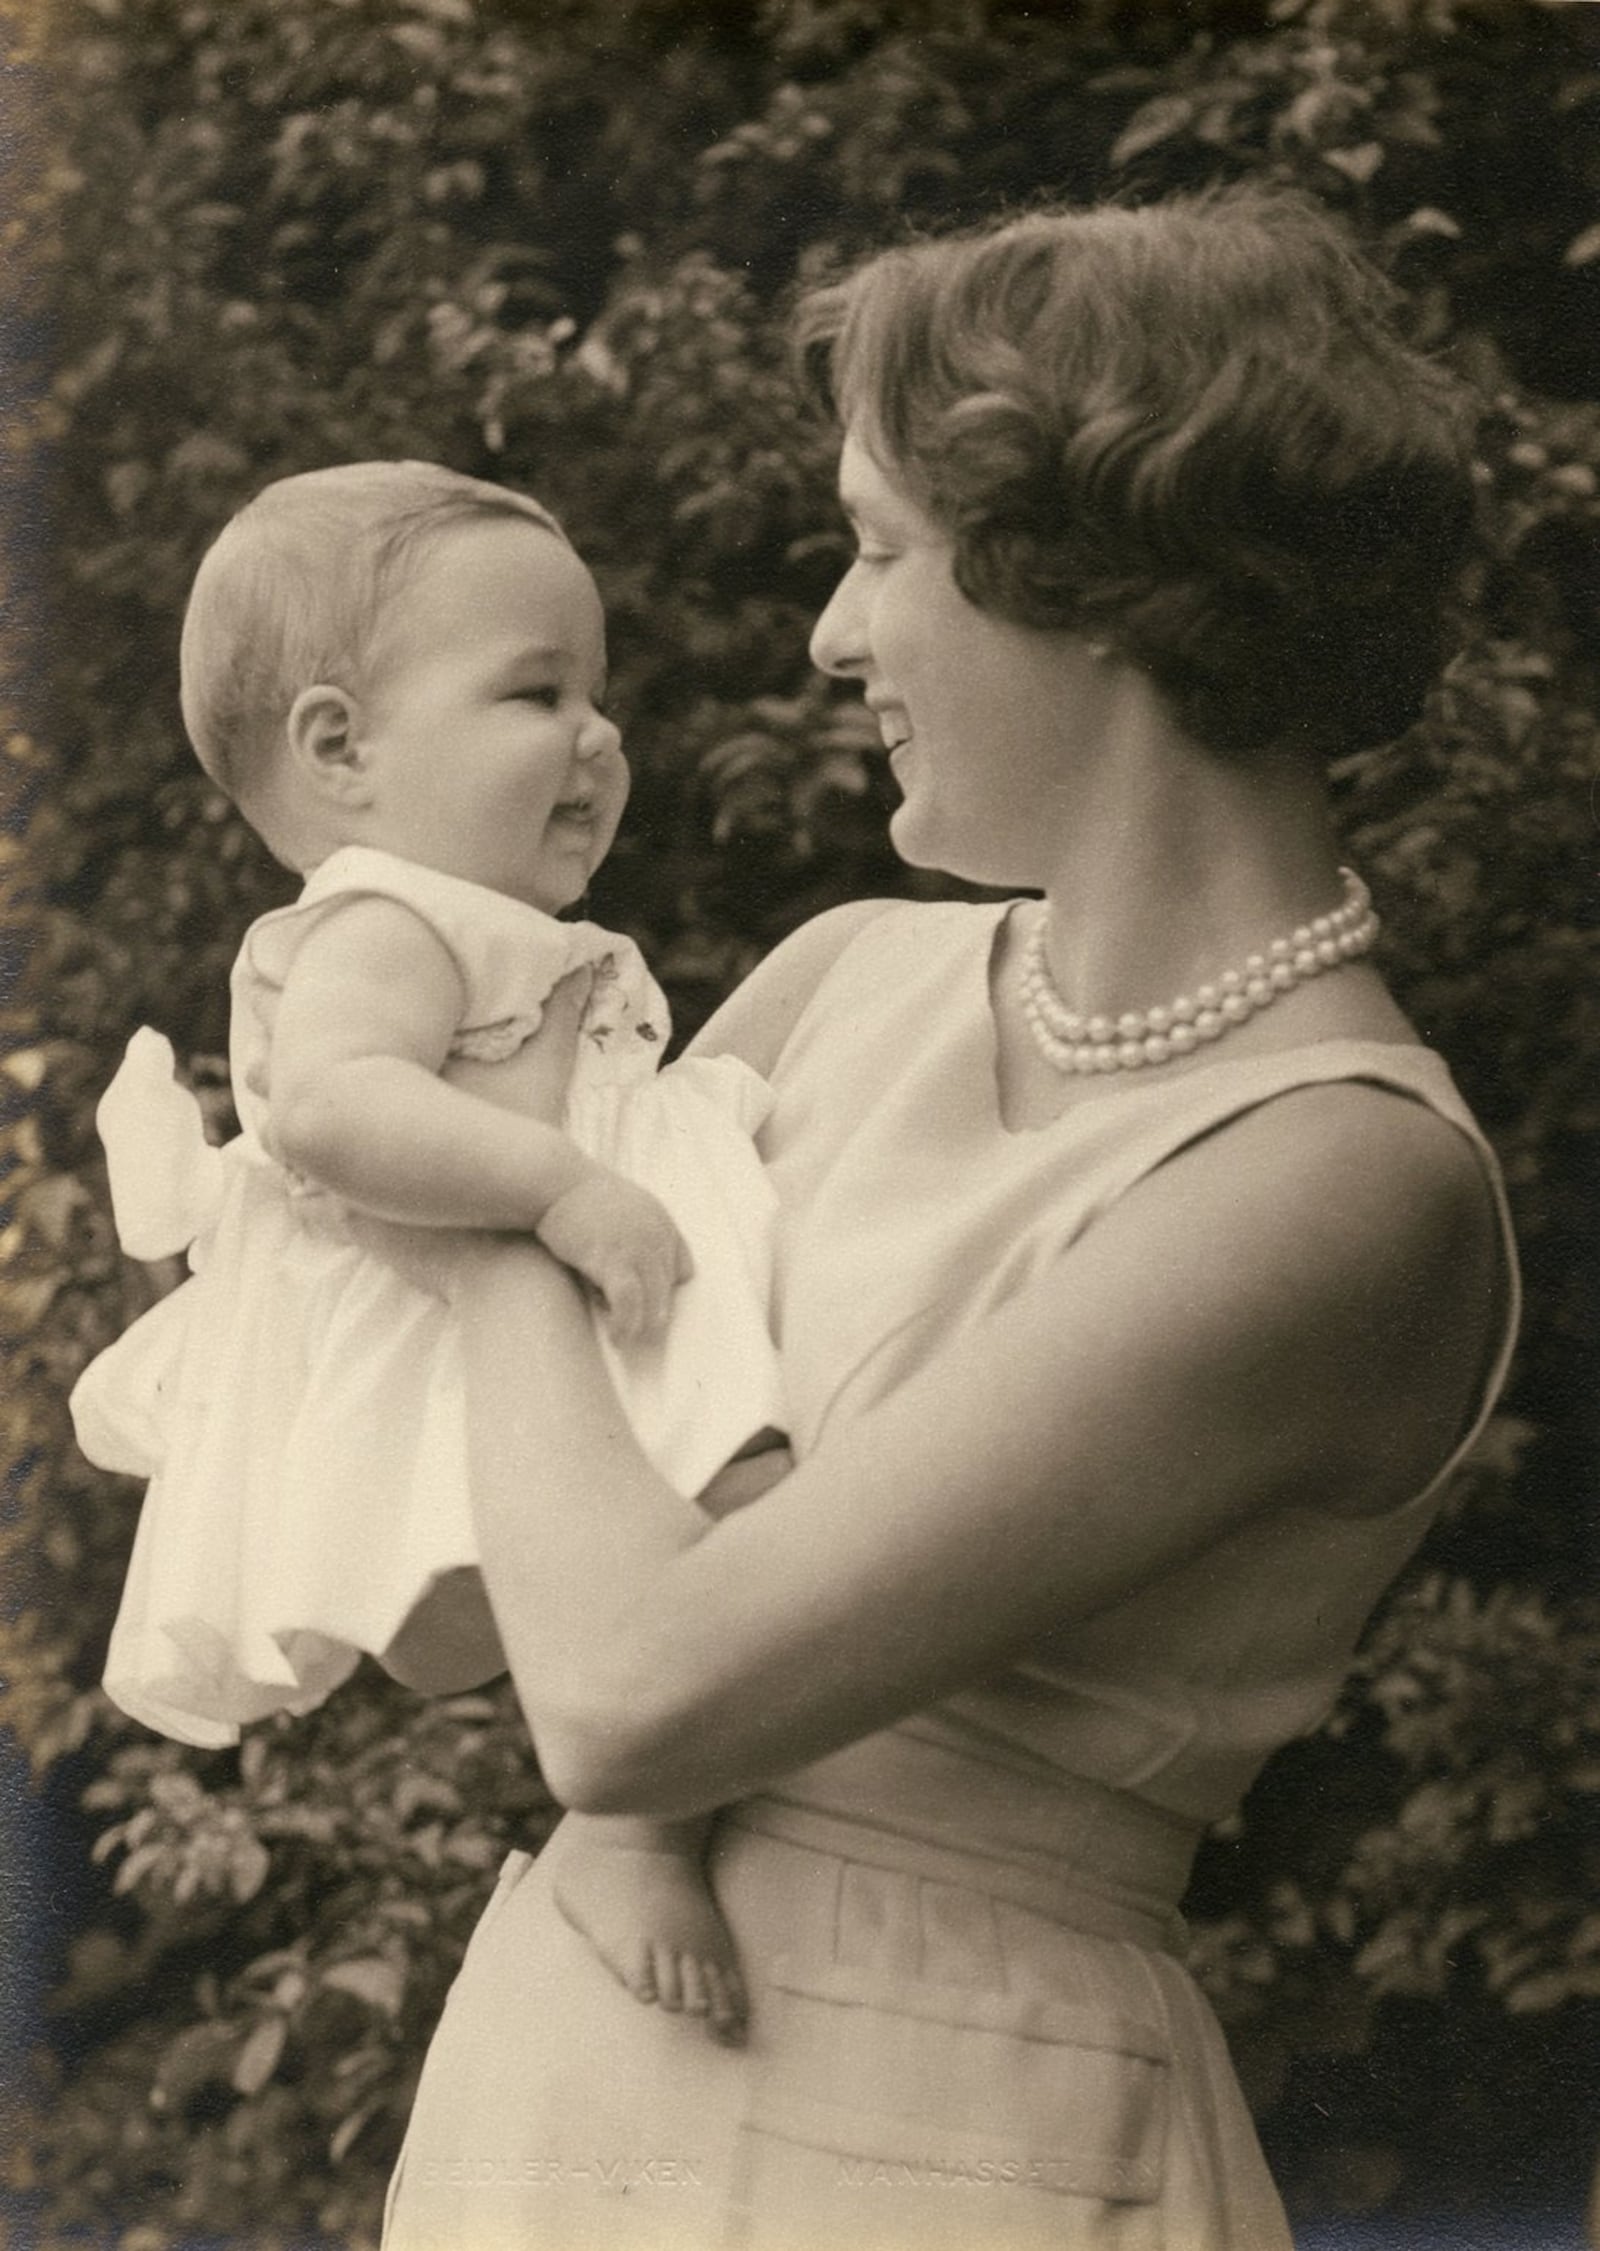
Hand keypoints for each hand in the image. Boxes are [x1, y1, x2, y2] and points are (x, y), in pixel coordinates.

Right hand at [537, 1166, 692, 1346]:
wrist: (553, 1181)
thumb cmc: (575, 1197)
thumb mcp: (617, 1208)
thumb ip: (630, 1234)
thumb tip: (621, 1272)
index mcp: (661, 1222)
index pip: (682, 1267)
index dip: (665, 1289)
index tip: (647, 1302)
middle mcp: (656, 1235)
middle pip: (668, 1287)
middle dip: (654, 1312)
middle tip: (640, 1336)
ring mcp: (636, 1247)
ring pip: (654, 1300)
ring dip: (643, 1326)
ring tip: (627, 1341)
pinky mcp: (611, 1259)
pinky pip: (629, 1301)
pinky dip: (626, 1323)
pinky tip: (617, 1336)